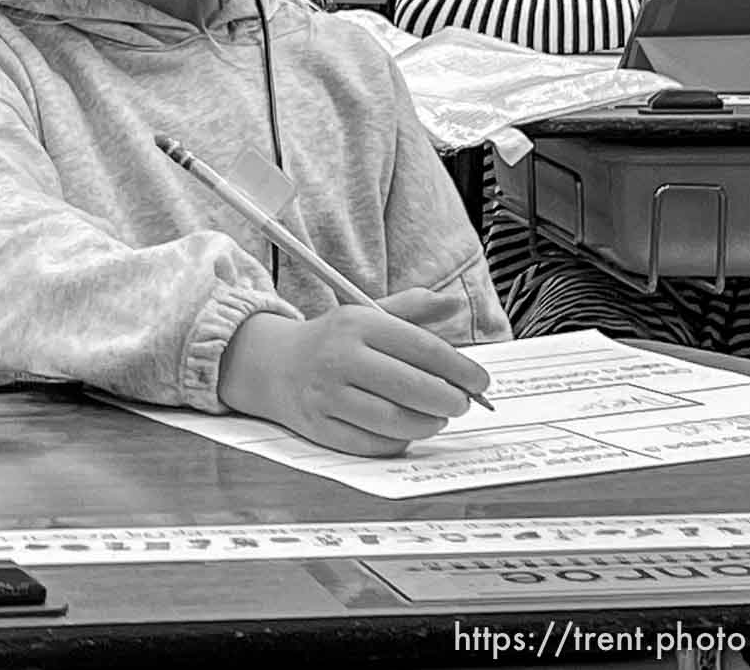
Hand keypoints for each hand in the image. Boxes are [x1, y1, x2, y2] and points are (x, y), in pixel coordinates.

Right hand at [217, 297, 490, 456]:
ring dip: (428, 424)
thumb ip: (413, 310)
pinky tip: (405, 429)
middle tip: (461, 404)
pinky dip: (398, 441)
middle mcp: (338, 356)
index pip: (424, 348)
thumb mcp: (367, 315)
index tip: (480, 382)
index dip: (461, 369)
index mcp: (356, 323)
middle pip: (413, 387)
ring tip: (435, 417)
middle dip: (450, 400)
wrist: (269, 363)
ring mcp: (326, 394)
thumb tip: (455, 305)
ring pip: (396, 420)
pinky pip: (372, 443)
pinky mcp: (318, 426)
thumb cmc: (332, 341)